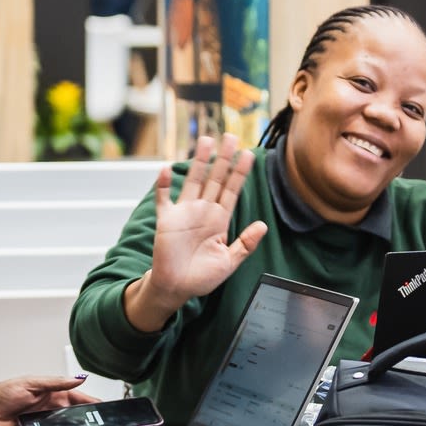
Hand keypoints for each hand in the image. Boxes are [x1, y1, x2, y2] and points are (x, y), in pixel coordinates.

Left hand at [0, 375, 97, 425]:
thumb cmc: (1, 395)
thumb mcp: (30, 383)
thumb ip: (55, 382)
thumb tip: (77, 378)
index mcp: (50, 391)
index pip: (77, 396)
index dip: (91, 401)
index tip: (103, 407)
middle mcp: (49, 407)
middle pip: (75, 413)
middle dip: (89, 418)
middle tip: (102, 423)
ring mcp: (44, 422)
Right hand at [126, 134, 265, 329]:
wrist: (177, 288)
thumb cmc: (202, 277)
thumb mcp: (229, 262)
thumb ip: (246, 244)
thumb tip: (263, 225)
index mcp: (219, 219)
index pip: (232, 190)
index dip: (240, 172)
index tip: (249, 154)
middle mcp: (203, 211)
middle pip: (215, 178)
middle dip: (223, 158)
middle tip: (231, 136)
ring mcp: (184, 213)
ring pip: (193, 181)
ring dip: (199, 161)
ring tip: (206, 140)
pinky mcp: (167, 221)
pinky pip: (163, 199)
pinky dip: (163, 185)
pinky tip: (165, 169)